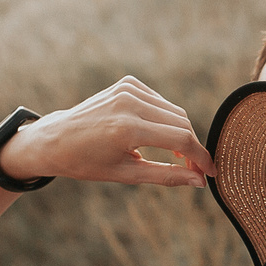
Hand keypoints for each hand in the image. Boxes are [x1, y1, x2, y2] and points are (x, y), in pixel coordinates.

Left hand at [0, 76, 211, 188]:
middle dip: (193, 147)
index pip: (181, 141)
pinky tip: (156, 134)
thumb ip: (166, 176)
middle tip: (195, 170)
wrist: (55, 139)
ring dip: (181, 133)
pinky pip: (159, 101)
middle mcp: (129, 104)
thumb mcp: (126, 175)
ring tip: (177, 156)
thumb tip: (199, 181)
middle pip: (181, 123)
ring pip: (173, 111)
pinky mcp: (127, 83)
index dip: (201, 158)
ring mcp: (128, 89)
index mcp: (128, 129)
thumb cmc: (87, 163)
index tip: (211, 173)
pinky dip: (164, 118)